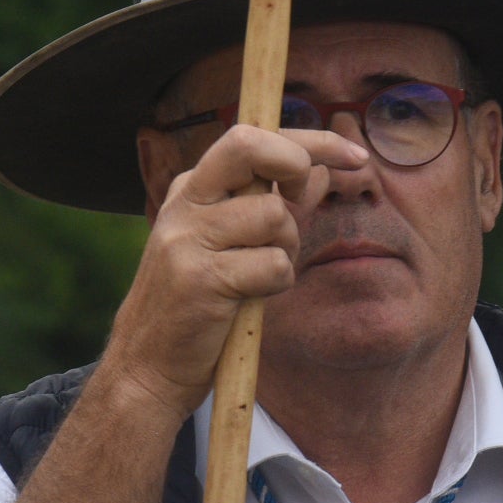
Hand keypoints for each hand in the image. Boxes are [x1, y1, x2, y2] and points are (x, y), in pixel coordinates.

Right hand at [102, 120, 365, 413]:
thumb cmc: (197, 305)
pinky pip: (273, 265)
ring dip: (285, 250)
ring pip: (274, 216)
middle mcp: (184, 204)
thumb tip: (319, 171)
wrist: (147, 365)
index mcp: (191, 190)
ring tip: (256, 277)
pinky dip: (276, 285)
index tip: (355, 155)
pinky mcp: (200, 278)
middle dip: (295, 163)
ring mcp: (187, 239)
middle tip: (300, 200)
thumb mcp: (228, 244)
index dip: (310, 140)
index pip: (249, 137)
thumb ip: (268, 206)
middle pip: (249, 147)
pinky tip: (248, 301)